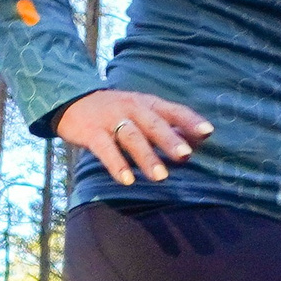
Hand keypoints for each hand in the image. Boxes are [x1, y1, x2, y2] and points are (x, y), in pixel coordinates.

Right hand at [55, 88, 213, 187]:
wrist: (72, 100)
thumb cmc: (116, 112)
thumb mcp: (141, 111)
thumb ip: (166, 125)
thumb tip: (196, 143)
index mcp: (147, 103)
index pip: (173, 110)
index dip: (189, 121)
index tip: (208, 132)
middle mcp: (131, 108)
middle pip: (153, 124)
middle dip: (169, 140)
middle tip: (185, 156)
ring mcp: (111, 120)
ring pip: (131, 137)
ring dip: (147, 157)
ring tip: (160, 177)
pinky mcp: (92, 133)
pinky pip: (105, 149)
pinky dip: (117, 165)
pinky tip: (127, 180)